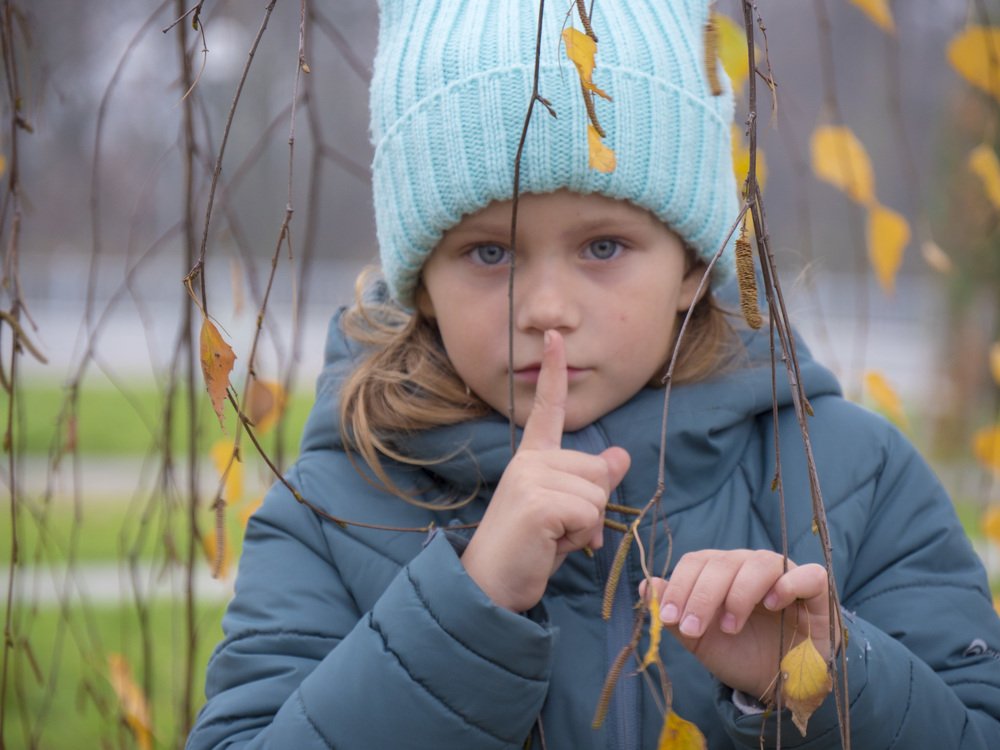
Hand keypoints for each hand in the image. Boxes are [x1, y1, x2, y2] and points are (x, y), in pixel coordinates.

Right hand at [461, 330, 630, 611]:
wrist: (489, 588)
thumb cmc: (527, 553)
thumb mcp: (566, 514)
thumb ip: (590, 484)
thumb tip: (620, 454)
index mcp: (531, 460)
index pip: (546, 409)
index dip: (553, 372)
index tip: (555, 335)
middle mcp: (528, 461)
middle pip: (597, 470)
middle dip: (592, 508)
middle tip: (559, 532)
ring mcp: (531, 477)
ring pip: (598, 493)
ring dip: (585, 526)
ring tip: (552, 540)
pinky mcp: (538, 500)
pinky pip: (590, 513)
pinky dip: (580, 538)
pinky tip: (550, 545)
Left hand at [641, 550, 837, 701]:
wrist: (779, 683)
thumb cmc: (738, 654)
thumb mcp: (700, 640)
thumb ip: (674, 615)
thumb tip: (647, 586)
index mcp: (721, 572)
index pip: (696, 562)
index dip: (680, 586)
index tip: (672, 618)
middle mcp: (749, 566)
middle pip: (723, 562)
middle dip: (702, 596)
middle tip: (693, 628)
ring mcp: (784, 574)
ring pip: (759, 563)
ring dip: (738, 594)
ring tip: (730, 627)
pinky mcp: (816, 591)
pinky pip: (808, 574)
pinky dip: (788, 585)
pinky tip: (772, 605)